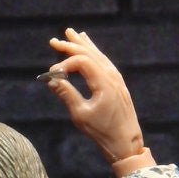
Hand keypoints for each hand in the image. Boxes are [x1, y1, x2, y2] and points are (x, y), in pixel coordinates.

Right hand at [40, 28, 154, 174]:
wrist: (126, 143)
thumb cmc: (102, 132)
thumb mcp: (80, 115)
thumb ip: (66, 94)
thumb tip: (51, 80)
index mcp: (104, 82)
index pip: (82, 62)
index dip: (65, 65)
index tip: (51, 75)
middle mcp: (112, 76)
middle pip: (90, 54)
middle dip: (71, 46)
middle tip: (54, 41)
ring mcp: (117, 79)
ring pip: (98, 55)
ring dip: (84, 45)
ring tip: (72, 34)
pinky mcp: (118, 84)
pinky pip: (104, 62)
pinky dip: (94, 53)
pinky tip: (90, 48)